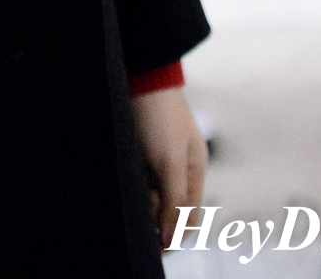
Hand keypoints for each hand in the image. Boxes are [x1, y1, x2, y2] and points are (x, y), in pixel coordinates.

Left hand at [131, 86, 206, 249]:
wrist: (139, 73)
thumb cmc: (159, 115)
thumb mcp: (169, 162)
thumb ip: (174, 202)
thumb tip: (171, 240)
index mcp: (194, 170)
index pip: (188, 217)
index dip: (173, 234)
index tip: (154, 246)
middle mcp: (178, 166)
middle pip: (168, 207)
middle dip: (155, 215)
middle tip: (142, 206)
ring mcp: (157, 156)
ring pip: (150, 194)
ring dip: (142, 200)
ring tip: (133, 182)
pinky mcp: (138, 148)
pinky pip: (137, 177)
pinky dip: (132, 183)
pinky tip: (126, 176)